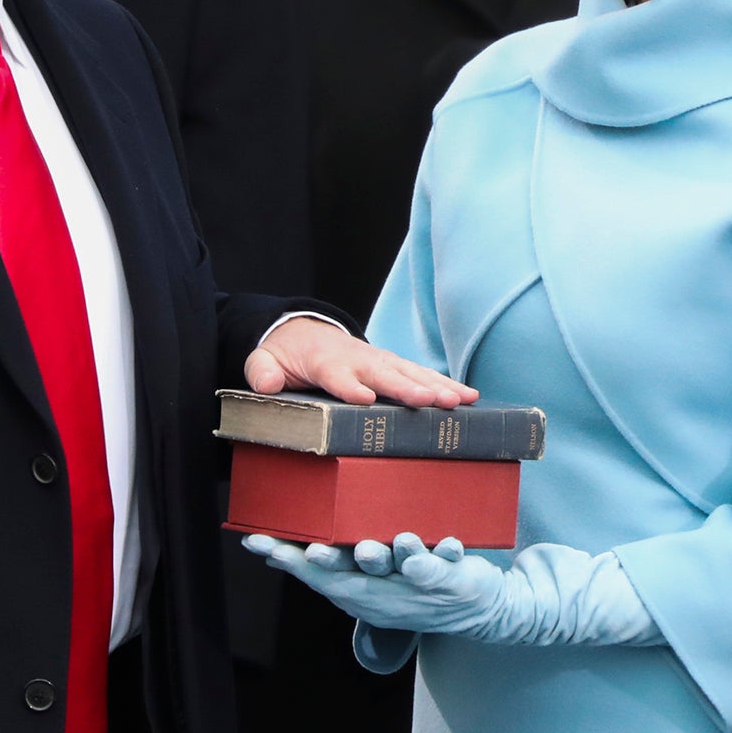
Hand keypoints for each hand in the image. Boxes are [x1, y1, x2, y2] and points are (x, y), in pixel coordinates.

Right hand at [244, 532, 507, 634]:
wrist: (478, 610)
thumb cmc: (407, 584)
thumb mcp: (362, 581)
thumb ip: (324, 566)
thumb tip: (270, 551)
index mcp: (358, 589)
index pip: (317, 575)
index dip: (289, 560)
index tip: (258, 542)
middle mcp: (383, 590)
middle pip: (352, 577)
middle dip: (332, 563)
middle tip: (313, 550)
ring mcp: (416, 586)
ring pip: (396, 569)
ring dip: (385, 557)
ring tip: (372, 545)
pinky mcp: (451, 579)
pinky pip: (444, 567)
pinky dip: (440, 557)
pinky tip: (443, 543)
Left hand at [245, 317, 474, 406]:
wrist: (304, 331)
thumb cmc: (285, 354)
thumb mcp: (265, 359)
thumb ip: (262, 370)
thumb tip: (266, 383)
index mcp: (326, 362)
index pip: (338, 375)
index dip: (350, 387)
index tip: (365, 399)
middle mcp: (359, 359)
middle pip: (386, 375)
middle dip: (410, 388)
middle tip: (434, 401)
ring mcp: (380, 361)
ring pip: (411, 374)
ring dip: (437, 387)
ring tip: (462, 401)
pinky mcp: (393, 366)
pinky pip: (421, 375)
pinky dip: (445, 384)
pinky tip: (469, 397)